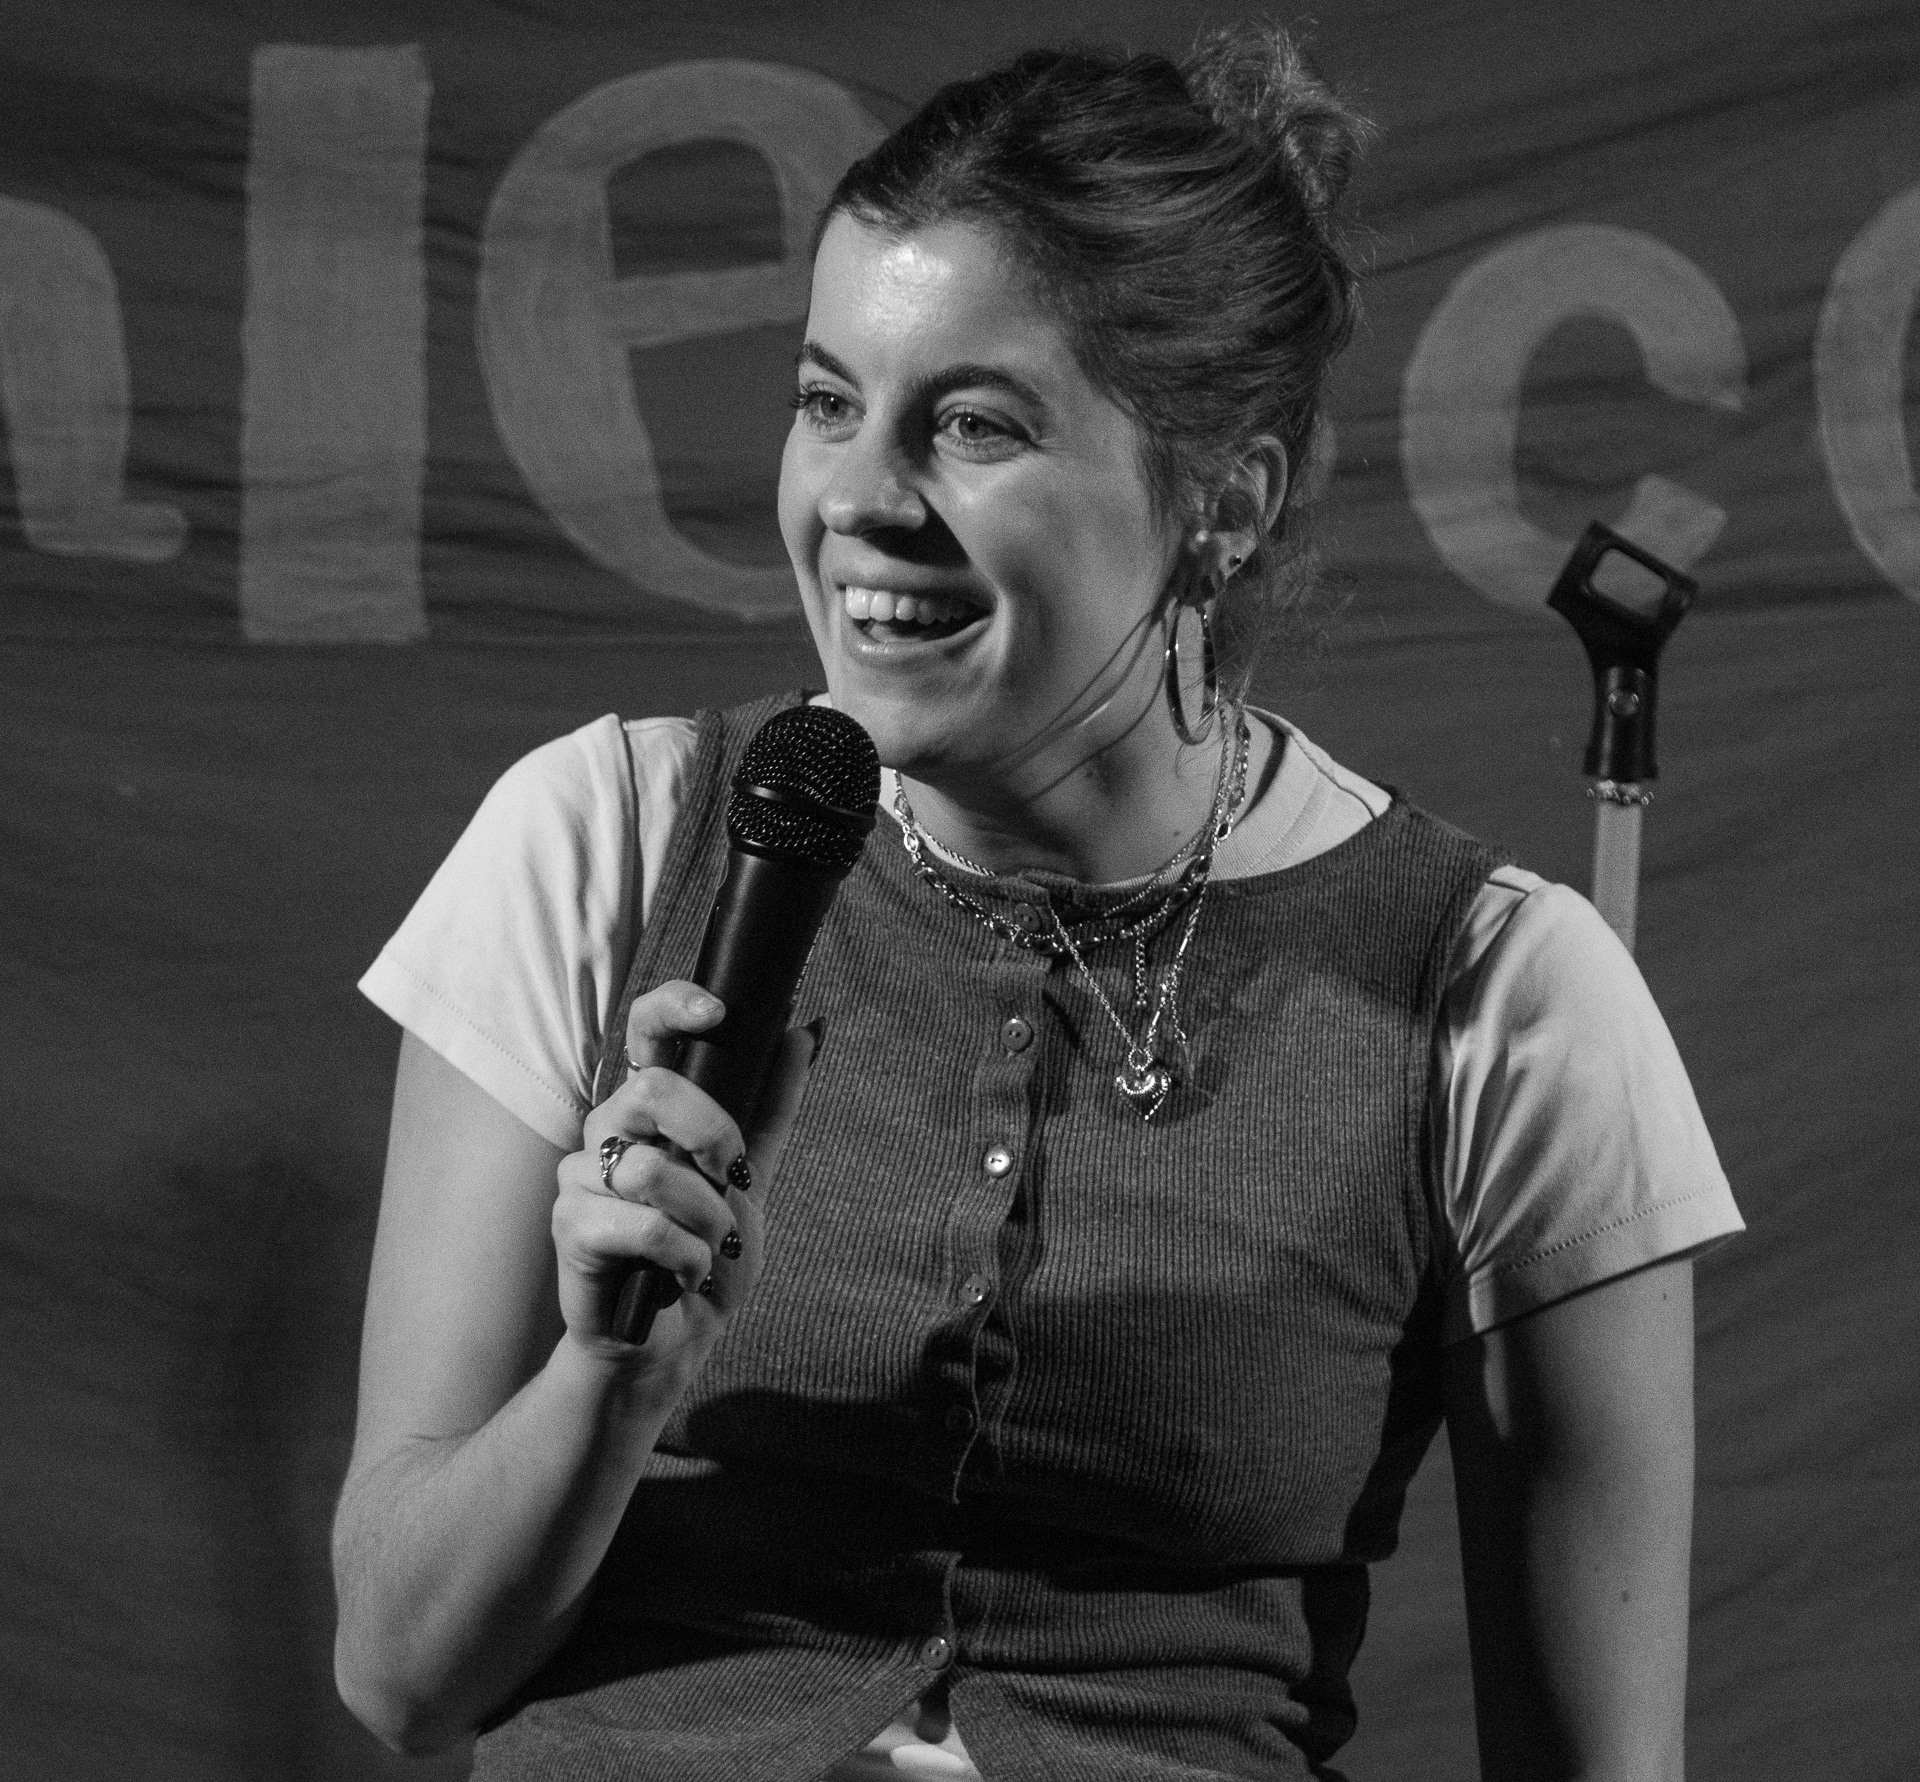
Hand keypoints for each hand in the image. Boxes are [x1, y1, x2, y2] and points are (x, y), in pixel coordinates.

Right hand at [553, 980, 816, 1365]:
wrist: (674, 1338)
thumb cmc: (706, 1252)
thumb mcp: (752, 1175)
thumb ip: (772, 1104)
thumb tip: (806, 1029)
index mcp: (648, 1109)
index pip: (645, 1030)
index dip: (673, 1007)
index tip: (718, 1013)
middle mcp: (606, 1130)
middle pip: (649, 1090)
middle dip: (713, 1136)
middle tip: (732, 1180)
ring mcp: (580, 1176)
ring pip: (653, 1170)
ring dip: (706, 1218)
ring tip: (708, 1246)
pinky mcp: (570, 1227)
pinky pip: (645, 1227)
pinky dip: (685, 1258)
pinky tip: (683, 1275)